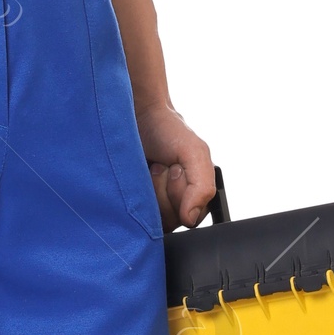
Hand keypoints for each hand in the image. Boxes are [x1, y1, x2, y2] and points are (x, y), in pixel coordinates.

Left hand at [137, 103, 216, 231]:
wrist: (138, 114)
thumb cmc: (168, 131)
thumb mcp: (195, 153)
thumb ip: (202, 186)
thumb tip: (190, 219)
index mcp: (196, 196)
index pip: (191, 218)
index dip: (181, 194)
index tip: (175, 168)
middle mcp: (175, 205)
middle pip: (171, 220)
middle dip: (165, 189)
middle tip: (162, 166)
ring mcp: (152, 206)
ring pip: (152, 218)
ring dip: (150, 188)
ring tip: (150, 167)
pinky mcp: (131, 204)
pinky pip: (132, 215)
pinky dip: (134, 192)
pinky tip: (137, 176)